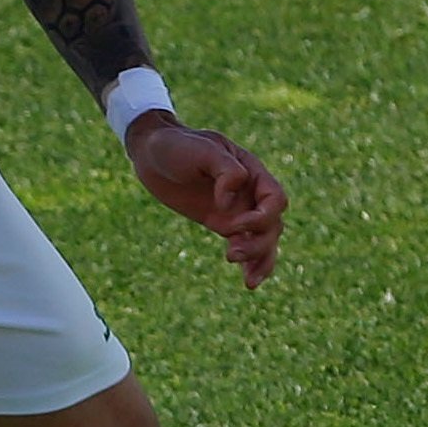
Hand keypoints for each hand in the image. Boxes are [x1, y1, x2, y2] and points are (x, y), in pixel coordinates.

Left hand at [126, 111, 285, 285]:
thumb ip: (225, 171)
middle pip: (272, 224)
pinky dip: (250, 262)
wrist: (151, 152)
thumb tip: (228, 204)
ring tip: (249, 281)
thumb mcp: (203, 149)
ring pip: (263, 239)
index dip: (263, 217)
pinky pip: (243, 243)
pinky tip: (249, 281)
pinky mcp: (220, 222)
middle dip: (258, 243)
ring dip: (260, 259)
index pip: (275, 199)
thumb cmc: (178, 145)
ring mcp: (236, 209)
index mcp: (251, 171)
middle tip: (232, 254)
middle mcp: (249, 192)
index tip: (235, 224)